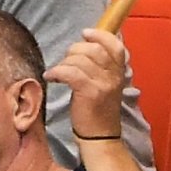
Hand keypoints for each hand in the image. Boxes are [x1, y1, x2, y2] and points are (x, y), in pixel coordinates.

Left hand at [44, 26, 130, 143]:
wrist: (100, 137)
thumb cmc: (98, 110)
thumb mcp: (106, 85)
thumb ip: (100, 66)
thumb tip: (84, 45)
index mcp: (119, 72)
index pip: (115, 45)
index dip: (99, 35)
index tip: (85, 34)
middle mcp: (114, 76)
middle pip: (93, 49)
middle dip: (75, 50)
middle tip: (67, 60)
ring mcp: (103, 84)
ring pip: (79, 60)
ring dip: (64, 63)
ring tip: (59, 73)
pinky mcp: (90, 92)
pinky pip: (70, 72)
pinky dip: (57, 71)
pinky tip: (51, 77)